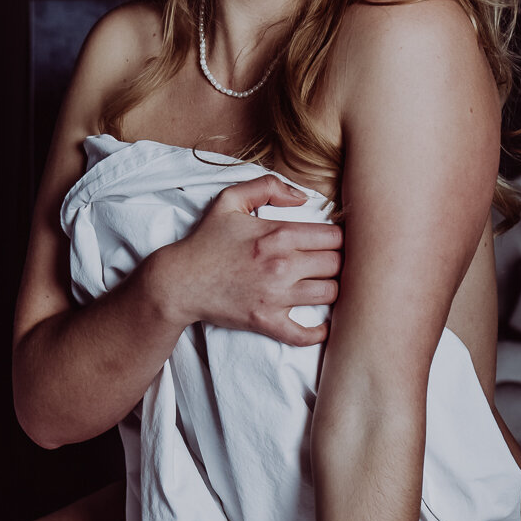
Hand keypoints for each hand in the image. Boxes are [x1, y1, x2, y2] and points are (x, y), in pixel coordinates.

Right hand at [152, 175, 341, 346]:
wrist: (179, 281)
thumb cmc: (206, 241)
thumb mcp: (230, 200)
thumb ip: (268, 186)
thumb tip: (302, 197)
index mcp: (279, 234)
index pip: (335, 237)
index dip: (341, 238)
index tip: (335, 241)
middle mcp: (282, 265)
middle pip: (337, 264)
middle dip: (339, 262)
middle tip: (332, 263)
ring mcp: (276, 296)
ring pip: (330, 294)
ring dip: (331, 289)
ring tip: (325, 284)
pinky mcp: (267, 321)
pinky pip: (305, 334)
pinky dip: (319, 332)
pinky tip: (322, 325)